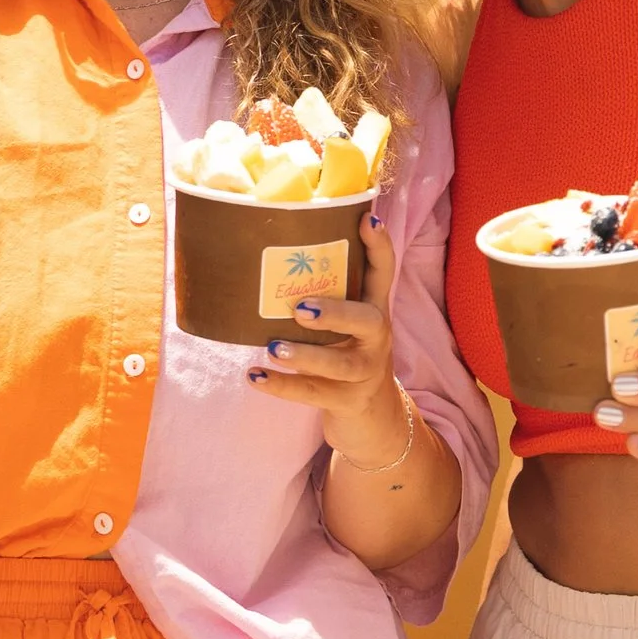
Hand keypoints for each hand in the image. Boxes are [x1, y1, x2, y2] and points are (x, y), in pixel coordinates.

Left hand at [247, 212, 412, 465]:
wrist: (374, 420)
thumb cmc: (346, 356)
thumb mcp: (344, 326)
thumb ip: (324, 297)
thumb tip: (267, 259)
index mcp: (374, 310)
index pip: (383, 273)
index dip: (379, 246)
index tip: (368, 218)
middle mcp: (376, 339)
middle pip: (368, 320)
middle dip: (336, 312)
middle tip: (301, 308)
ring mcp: (365, 372)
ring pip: (339, 364)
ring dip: (305, 355)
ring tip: (272, 348)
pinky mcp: (349, 401)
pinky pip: (313, 394)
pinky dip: (282, 386)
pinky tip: (254, 376)